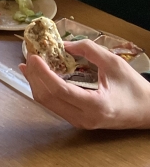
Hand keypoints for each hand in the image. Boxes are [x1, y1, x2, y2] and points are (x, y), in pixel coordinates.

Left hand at [22, 39, 149, 128]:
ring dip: (35, 82)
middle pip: (48, 98)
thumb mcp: (115, 64)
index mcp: (96, 105)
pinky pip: (53, 105)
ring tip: (29, 64)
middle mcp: (84, 118)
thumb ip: (89, 50)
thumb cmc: (134, 88)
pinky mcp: (77, 120)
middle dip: (35, 76)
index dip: (43, 73)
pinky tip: (37, 77)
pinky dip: (43, 89)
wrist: (148, 112)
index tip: (34, 56)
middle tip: (30, 56)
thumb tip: (64, 44)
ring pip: (47, 103)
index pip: (60, 90)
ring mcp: (79, 122)